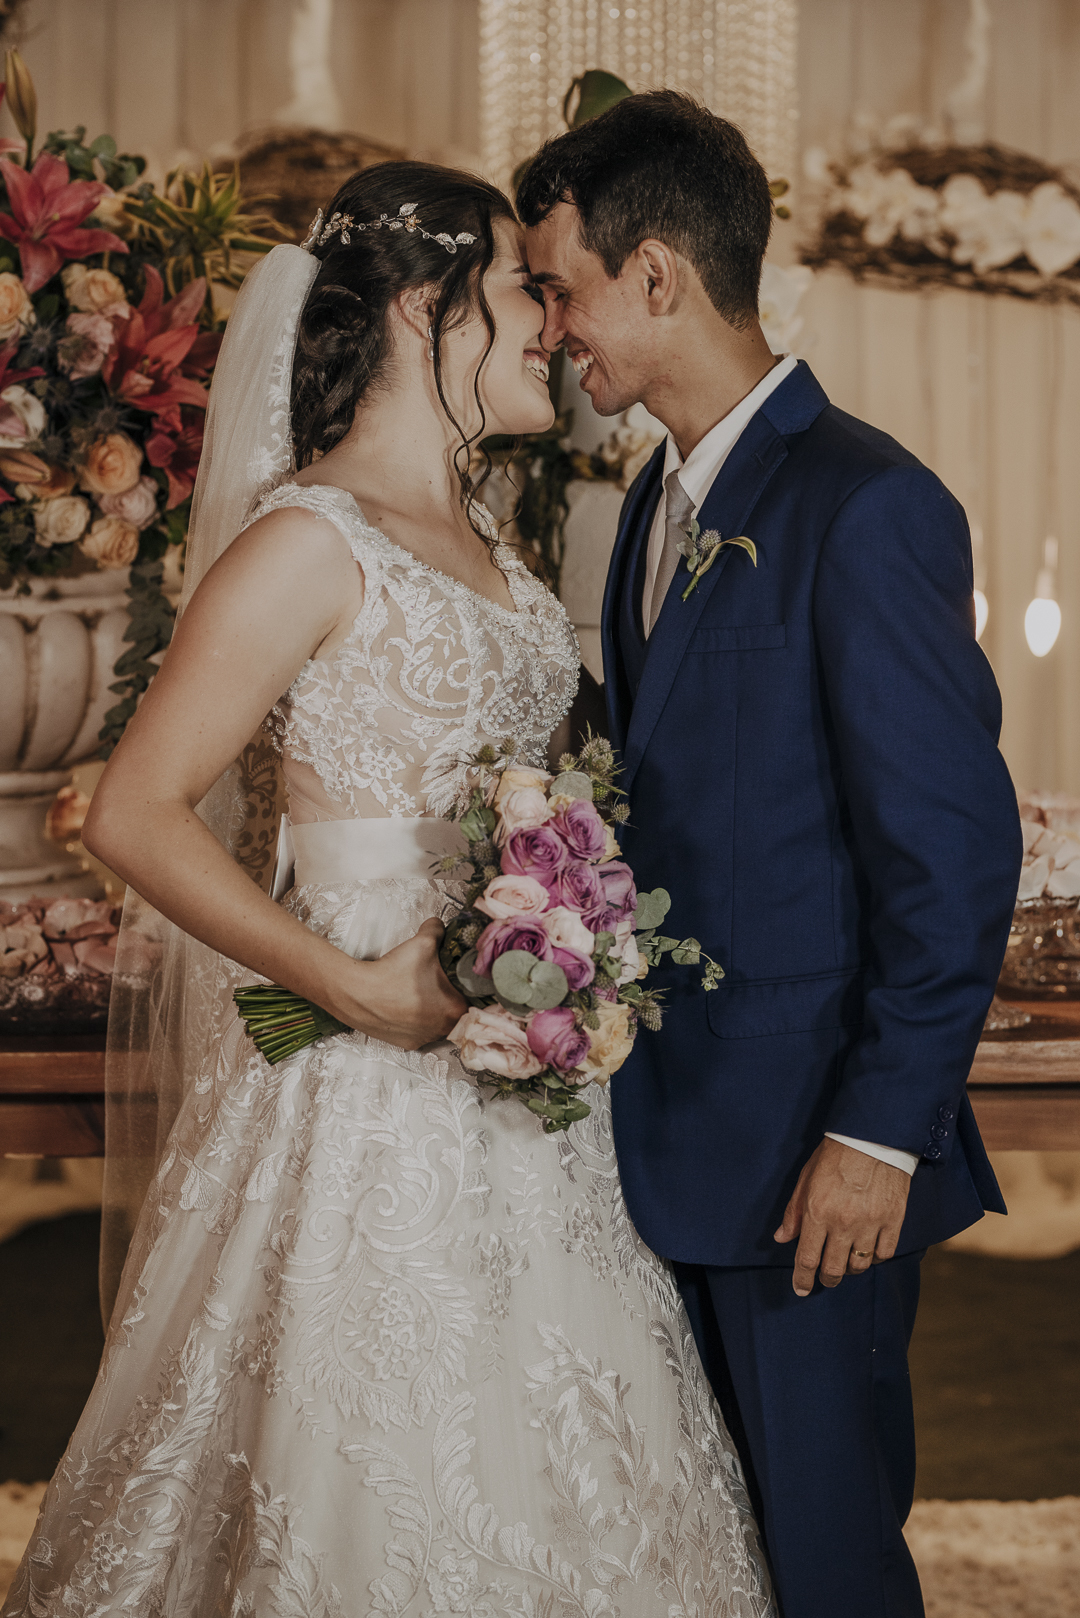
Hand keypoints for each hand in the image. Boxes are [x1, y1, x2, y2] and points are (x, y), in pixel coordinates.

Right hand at [338, 918, 466, 1050]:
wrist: (357, 993)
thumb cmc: (393, 972)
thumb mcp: (422, 942)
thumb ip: (437, 930)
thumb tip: (439, 925)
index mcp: (455, 1009)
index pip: (471, 997)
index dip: (465, 984)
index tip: (455, 977)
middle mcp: (443, 1030)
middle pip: (454, 1011)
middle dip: (446, 996)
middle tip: (434, 981)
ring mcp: (424, 1039)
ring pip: (435, 1023)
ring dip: (430, 1009)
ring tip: (416, 992)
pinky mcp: (406, 1044)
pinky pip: (417, 1030)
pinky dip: (413, 1019)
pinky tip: (403, 1005)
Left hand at [773, 1137, 910, 1296]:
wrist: (873, 1137)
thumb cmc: (835, 1154)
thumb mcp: (806, 1178)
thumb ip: (794, 1212)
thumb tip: (782, 1238)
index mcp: (818, 1212)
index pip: (807, 1258)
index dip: (802, 1278)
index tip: (800, 1289)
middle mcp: (844, 1222)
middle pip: (833, 1269)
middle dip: (826, 1279)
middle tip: (825, 1278)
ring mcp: (871, 1223)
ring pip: (859, 1265)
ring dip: (850, 1269)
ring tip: (846, 1262)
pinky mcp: (893, 1220)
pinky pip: (883, 1253)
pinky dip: (874, 1258)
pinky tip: (868, 1251)